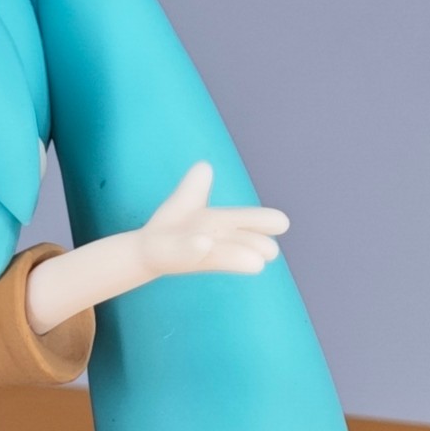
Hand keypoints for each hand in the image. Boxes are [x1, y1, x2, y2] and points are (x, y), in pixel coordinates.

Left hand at [139, 162, 288, 276]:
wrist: (146, 249)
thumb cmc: (173, 227)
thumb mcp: (186, 201)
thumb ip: (196, 186)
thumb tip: (204, 166)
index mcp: (220, 224)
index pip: (245, 221)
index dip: (262, 222)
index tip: (283, 223)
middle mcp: (213, 241)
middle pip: (238, 242)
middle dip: (254, 244)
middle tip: (272, 252)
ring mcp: (195, 252)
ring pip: (219, 254)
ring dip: (236, 257)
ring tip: (257, 264)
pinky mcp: (177, 258)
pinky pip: (187, 252)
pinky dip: (194, 248)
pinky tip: (203, 243)